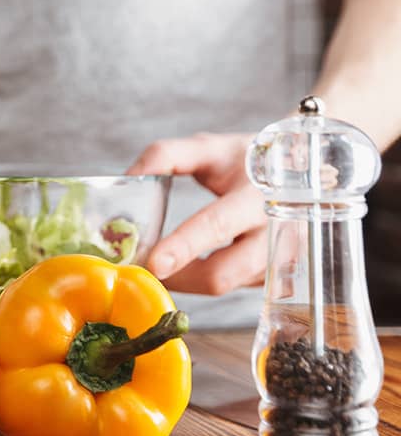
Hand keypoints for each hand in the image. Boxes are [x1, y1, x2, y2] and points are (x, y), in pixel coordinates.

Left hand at [126, 132, 265, 294]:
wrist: (307, 174)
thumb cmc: (251, 160)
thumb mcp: (211, 148)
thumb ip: (167, 156)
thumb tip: (128, 179)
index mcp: (257, 196)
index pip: (217, 226)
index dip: (184, 246)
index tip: (154, 262)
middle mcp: (275, 235)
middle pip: (220, 275)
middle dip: (176, 276)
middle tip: (141, 264)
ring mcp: (280, 263)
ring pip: (224, 286)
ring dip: (185, 279)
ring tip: (161, 258)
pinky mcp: (275, 279)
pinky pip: (231, 287)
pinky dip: (202, 280)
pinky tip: (188, 263)